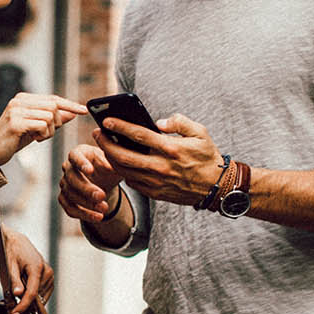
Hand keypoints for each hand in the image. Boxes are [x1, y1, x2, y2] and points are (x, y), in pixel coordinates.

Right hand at [0, 91, 85, 167]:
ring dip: (49, 131)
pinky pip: (42, 125)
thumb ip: (53, 119)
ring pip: (50, 116)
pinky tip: (34, 139)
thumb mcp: (36, 128)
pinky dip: (44, 135)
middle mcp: (19, 101)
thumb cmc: (14, 139)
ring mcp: (17, 110)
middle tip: (47, 133)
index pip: (53, 98)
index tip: (83, 110)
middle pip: (53, 106)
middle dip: (58, 122)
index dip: (69, 104)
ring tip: (38, 137)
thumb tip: (73, 113)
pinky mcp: (16, 122)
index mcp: (23, 98)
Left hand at [0, 228, 52, 313]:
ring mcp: (50, 275)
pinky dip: (34, 297)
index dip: (23, 306)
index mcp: (37, 267)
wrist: (18, 243)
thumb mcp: (9, 266)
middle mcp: (47, 272)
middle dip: (24, 303)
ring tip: (18, 292)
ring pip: (40, 297)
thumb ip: (15, 281)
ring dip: (29, 300)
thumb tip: (18, 294)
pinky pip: (43, 294)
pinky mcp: (49, 279)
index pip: (32, 293)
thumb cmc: (12, 252)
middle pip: (37, 297)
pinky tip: (25, 291)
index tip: (15, 313)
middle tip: (12, 306)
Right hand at [58, 141, 122, 224]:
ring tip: (104, 209)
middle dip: (86, 189)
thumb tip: (111, 168)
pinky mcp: (65, 198)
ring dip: (87, 204)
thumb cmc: (109, 165)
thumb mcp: (113, 162)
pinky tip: (98, 217)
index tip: (91, 170)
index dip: (81, 163)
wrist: (105, 178)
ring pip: (70, 195)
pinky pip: (70, 208)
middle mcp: (68, 167)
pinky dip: (83, 214)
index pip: (74, 156)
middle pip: (72, 178)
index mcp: (80, 153)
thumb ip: (112, 163)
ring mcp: (65, 183)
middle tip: (102, 196)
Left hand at [93, 111, 224, 207]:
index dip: (120, 127)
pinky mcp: (155, 193)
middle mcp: (161, 166)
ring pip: (124, 170)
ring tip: (104, 146)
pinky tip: (118, 161)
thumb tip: (158, 122)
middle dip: (106, 143)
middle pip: (124, 155)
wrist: (216, 187)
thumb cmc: (207, 156)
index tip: (106, 120)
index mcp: (171, 149)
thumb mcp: (200, 132)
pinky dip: (122, 171)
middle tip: (97, 133)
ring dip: (110, 157)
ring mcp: (156, 182)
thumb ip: (179, 122)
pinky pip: (132, 182)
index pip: (139, 135)